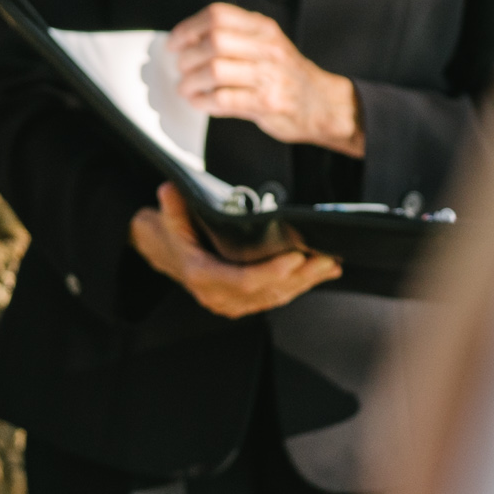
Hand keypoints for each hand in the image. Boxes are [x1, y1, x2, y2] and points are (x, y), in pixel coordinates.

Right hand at [129, 184, 339, 317]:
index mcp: (202, 277)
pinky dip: (301, 285)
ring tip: (330, 264)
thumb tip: (169, 189)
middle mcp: (219, 296)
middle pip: (267, 291)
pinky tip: (323, 273)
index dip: (271, 272)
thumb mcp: (167, 217)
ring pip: (276, 296)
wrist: (163, 254)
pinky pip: (276, 296)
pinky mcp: (244, 303)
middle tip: (326, 257)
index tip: (295, 258)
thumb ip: (173, 207)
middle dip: (300, 276)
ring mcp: (232, 303)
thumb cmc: (170, 233)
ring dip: (306, 282)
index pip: (243, 280)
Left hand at [167, 4, 363, 156]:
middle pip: (213, 42)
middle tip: (181, 68)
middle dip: (188, 57)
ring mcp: (268, 76)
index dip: (189, 28)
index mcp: (264, 28)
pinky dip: (203, 101)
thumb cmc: (289, 75)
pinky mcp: (266, 103)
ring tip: (187, 87)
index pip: (218, 15)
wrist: (323, 104)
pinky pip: (223, 99)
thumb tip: (190, 40)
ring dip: (191, 81)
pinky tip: (199, 102)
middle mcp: (267, 48)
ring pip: (214, 71)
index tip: (175, 42)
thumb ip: (236, 37)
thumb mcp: (269, 44)